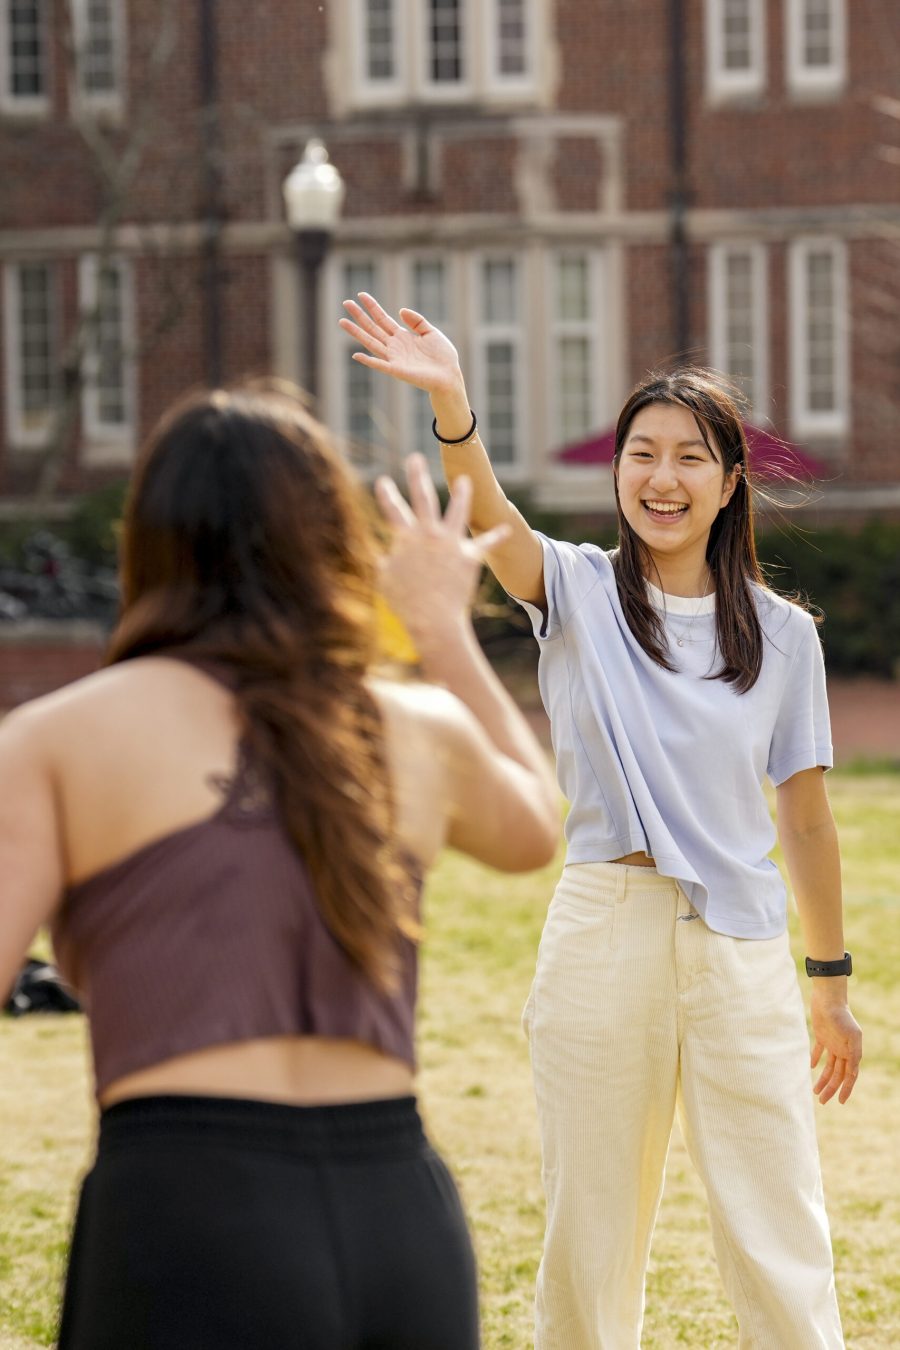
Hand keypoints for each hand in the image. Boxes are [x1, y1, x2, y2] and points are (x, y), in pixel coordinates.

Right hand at [340, 293, 463, 396]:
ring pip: (371, 343)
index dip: (372, 307)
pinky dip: (369, 361)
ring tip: (342, 321)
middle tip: (345, 303)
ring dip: (356, 333)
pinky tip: (357, 355)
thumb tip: (400, 310)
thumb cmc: (442, 357)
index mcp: (402, 336)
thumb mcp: (431, 332)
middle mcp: (394, 346)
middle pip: (372, 328)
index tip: (361, 295)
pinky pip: (381, 365)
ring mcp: (394, 359)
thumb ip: (417, 321)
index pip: (383, 319)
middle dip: (359, 316)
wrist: (450, 376)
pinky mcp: (398, 371)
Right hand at [374, 455, 508, 647]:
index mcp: (406, 537)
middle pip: (423, 498)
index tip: (383, 481)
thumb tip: (386, 556)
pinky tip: (506, 529)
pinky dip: (495, 537)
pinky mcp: (469, 556)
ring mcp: (451, 543)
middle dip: (417, 475)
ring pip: (458, 511)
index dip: (387, 495)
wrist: (433, 619)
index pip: (393, 510)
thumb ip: (387, 562)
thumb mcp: (386, 579)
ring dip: (462, 494)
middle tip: (415, 458)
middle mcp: (429, 534)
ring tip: (465, 480)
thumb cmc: (405, 603)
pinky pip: (485, 544)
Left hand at [810, 992, 861, 1104]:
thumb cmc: (841, 1016)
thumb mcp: (852, 1036)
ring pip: (829, 1067)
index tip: (841, 1102)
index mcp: (852, 1052)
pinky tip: (811, 1067)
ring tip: (814, 1091)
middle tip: (821, 1101)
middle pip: (838, 1074)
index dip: (846, 1089)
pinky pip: (819, 1052)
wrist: (828, 999)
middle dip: (831, 1088)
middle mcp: (843, 1050)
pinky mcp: (822, 1036)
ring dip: (823, 1079)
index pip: (850, 1076)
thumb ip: (854, 1055)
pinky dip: (815, 1059)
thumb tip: (853, 1073)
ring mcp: (833, 1044)